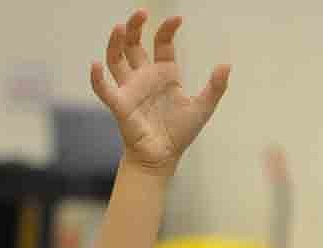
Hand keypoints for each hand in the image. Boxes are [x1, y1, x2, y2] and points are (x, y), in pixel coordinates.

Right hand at [91, 9, 229, 173]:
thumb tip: (227, 65)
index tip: (177, 20)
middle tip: (141, 13)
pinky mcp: (120, 105)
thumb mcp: (202, 108)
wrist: (163, 158)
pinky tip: (95, 65)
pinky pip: (103, 89)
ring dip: (115, 42)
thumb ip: (216, 87)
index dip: (167, 29)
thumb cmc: (179, 133)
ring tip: (119, 27)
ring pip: (116, 59)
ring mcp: (130, 89)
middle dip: (135, 27)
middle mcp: (144, 77)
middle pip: (133, 44)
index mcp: (164, 74)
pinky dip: (97, 78)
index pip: (162, 43)